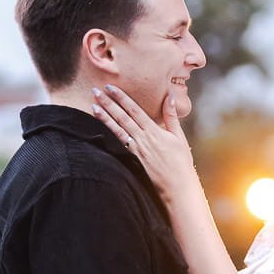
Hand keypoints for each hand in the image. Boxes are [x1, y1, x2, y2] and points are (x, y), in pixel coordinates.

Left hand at [91, 83, 199, 207]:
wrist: (177, 186)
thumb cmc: (181, 161)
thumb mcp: (179, 136)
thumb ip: (171, 116)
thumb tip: (168, 96)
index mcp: (154, 131)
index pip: (134, 110)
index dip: (121, 98)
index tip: (110, 87)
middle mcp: (143, 139)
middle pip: (122, 117)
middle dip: (108, 103)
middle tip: (95, 90)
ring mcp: (136, 149)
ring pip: (117, 129)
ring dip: (104, 117)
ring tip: (93, 106)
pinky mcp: (134, 157)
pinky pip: (120, 142)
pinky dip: (110, 132)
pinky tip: (102, 125)